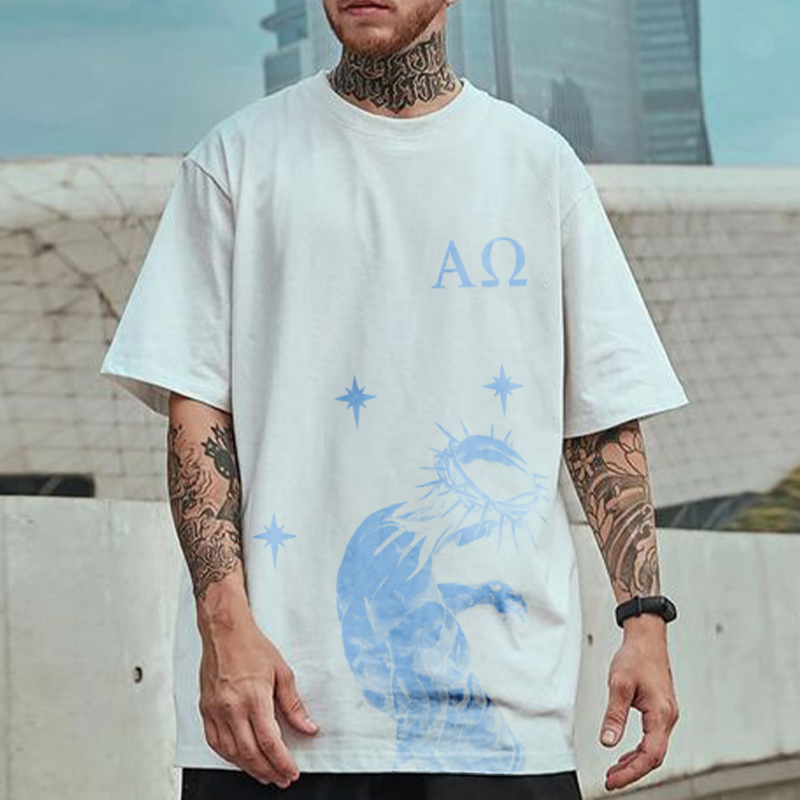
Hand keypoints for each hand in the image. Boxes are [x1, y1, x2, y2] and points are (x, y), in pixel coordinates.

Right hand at [198, 615, 319, 788]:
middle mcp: (231, 707)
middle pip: (250, 752)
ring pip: (231, 753)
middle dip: (269, 771)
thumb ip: (293, 704)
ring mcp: (215, 711)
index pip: (269, 740)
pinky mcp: (205, 710)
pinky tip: (241, 759)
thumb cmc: (252, 647)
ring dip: (250, 768)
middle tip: (282, 779)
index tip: (291, 771)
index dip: (282, 761)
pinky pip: (215, 743)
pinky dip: (229, 757)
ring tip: (265, 774)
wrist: (224, 632)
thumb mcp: (282, 671)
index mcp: (253, 697)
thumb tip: (307, 727)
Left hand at [599, 614, 679, 790]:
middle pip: (654, 757)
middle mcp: (668, 717)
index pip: (650, 755)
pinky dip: (639, 750)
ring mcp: (666, 714)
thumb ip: (614, 716)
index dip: (631, 771)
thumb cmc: (636, 657)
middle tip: (611, 780)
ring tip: (615, 770)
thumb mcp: (619, 685)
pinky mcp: (661, 710)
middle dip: (632, 771)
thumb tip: (607, 741)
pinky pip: (653, 738)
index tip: (613, 780)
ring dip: (635, 762)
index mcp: (661, 714)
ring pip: (654, 749)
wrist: (646, 638)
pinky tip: (625, 753)